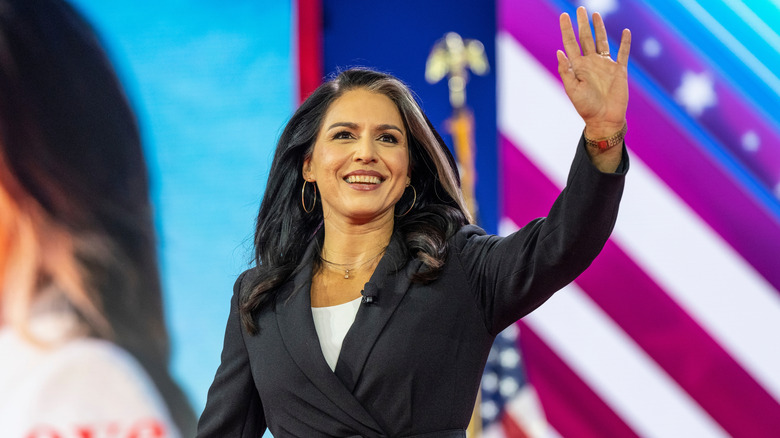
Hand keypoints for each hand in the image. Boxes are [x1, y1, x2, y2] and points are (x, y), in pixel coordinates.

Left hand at [558, 7, 630, 138]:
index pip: (571, 43)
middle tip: (580, 9)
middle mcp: (591, 63)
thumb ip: (566, 71)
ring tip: (595, 15)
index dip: (567, 29)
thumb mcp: (572, 89)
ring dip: (599, 28)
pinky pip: (623, 53)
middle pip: (586, 38)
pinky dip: (625, 42)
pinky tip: (626, 31)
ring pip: (602, 41)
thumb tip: (559, 51)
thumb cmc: (586, 107)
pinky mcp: (619, 70)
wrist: (604, 119)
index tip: (564, 16)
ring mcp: (605, 65)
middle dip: (582, 23)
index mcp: (578, 67)